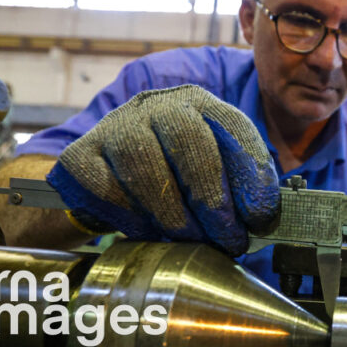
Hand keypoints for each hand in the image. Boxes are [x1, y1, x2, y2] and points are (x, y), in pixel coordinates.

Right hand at [47, 85, 279, 254]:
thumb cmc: (175, 178)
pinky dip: (134, 219)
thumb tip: (265, 222)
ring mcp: (116, 127)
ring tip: (193, 242)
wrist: (109, 180)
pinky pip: (108, 189)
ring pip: (145, 166)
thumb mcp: (215, 174)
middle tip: (229, 238)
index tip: (260, 215)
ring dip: (174, 214)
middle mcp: (157, 106)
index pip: (231, 125)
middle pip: (189, 140)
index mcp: (199, 104)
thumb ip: (240, 191)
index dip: (250, 169)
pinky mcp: (81, 155)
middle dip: (212, 197)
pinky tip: (152, 234)